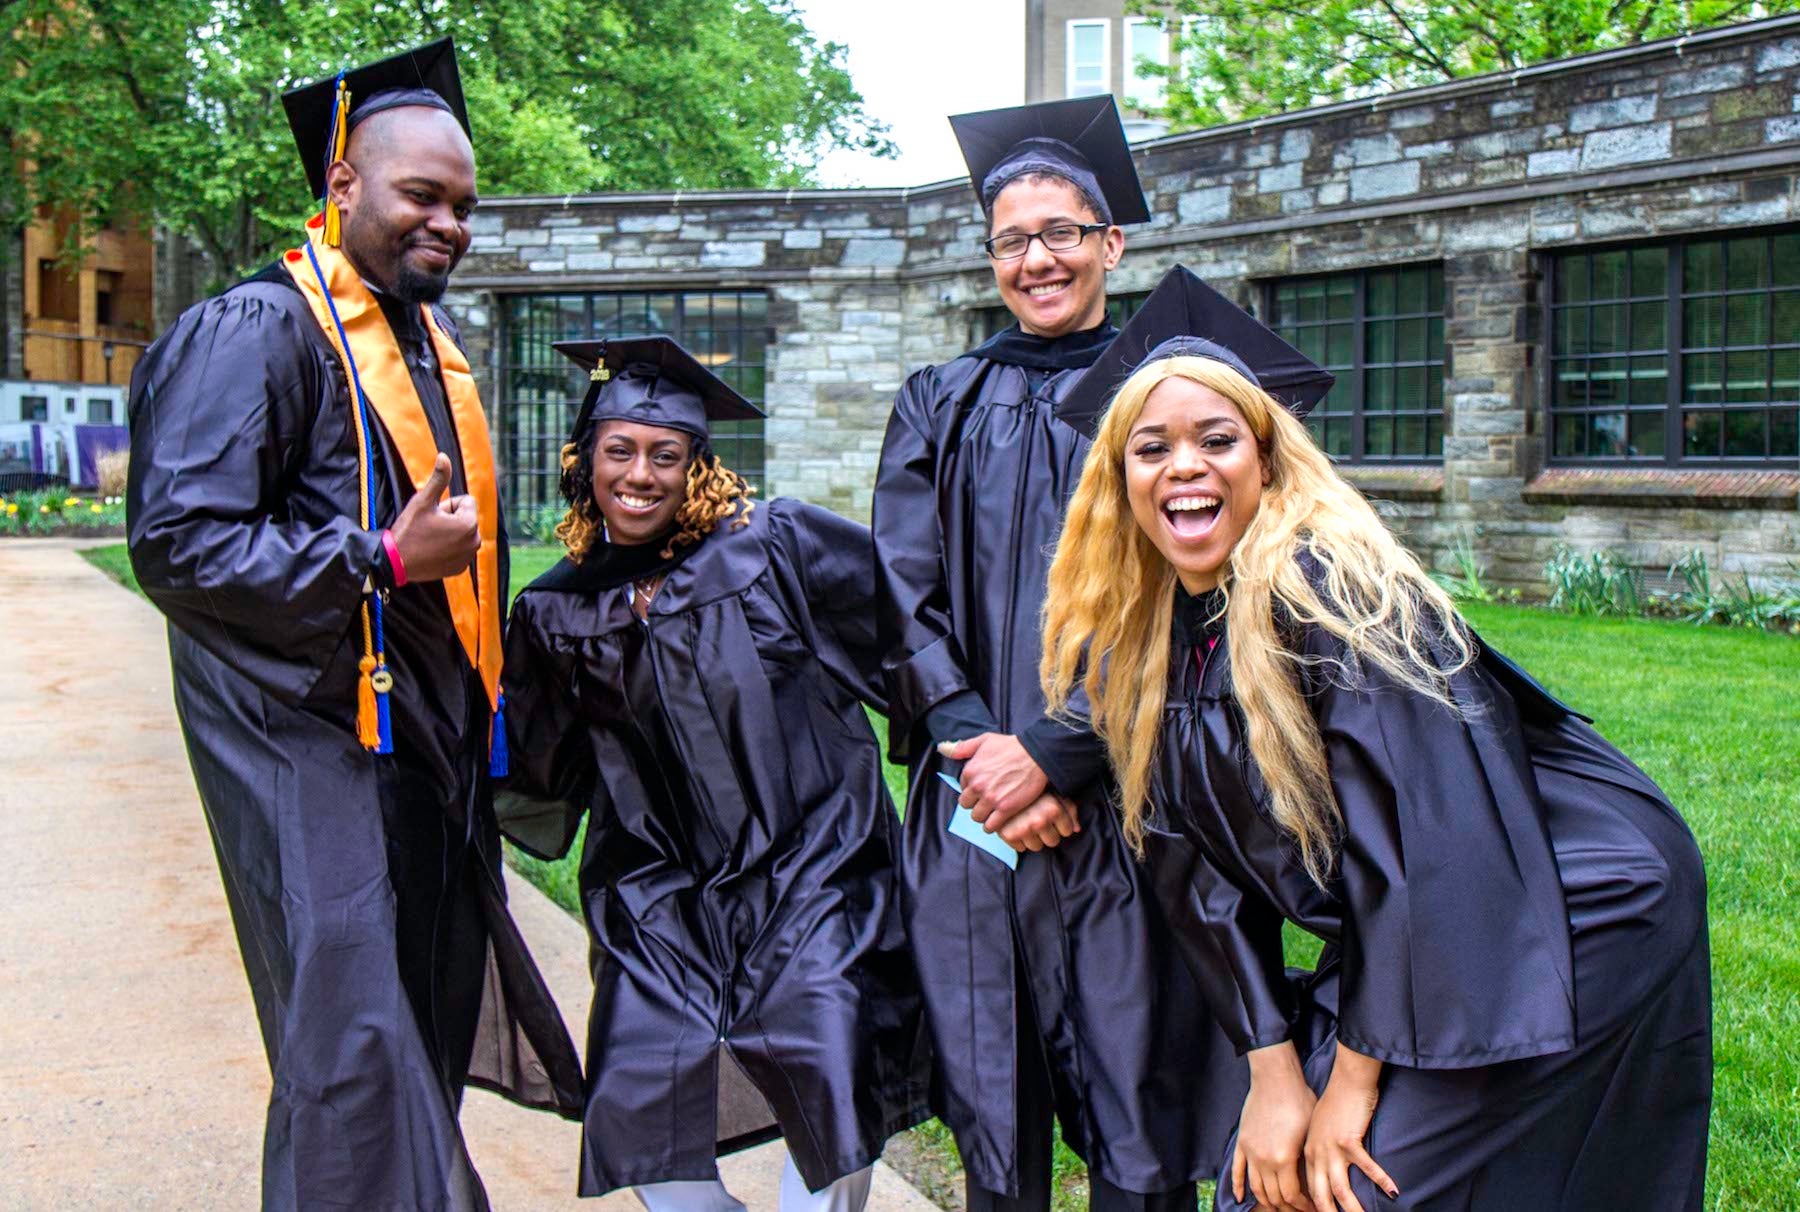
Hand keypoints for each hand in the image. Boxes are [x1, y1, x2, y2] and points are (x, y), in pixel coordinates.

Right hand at [390, 452, 479, 581]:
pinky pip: (459, 550)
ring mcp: (468, 557)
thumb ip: (438, 478)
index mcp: (469, 524)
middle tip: (429, 528)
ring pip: (462, 534)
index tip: (432, 515)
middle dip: (450, 519)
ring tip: (430, 539)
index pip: (466, 501)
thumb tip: (444, 456)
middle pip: (465, 518)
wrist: (395, 562)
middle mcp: (475, 542)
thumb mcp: (423, 501)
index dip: (447, 504)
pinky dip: (448, 549)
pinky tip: (432, 552)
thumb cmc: (409, 529)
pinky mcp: (461, 569)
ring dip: (450, 533)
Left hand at [937, 732, 1048, 826]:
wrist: (1037, 755)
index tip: (982, 789)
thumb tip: (942, 748)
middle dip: (975, 804)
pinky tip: (997, 821)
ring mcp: (991, 799)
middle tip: (986, 802)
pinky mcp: (1006, 809)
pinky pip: (991, 826)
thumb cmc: (1012, 746)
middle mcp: (978, 786)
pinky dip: (992, 826)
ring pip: (977, 817)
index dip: (972, 790)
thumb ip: (962, 747)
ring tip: (992, 812)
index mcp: (970, 771)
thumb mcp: (984, 740)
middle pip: (967, 805)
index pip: (962, 788)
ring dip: (983, 816)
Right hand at [997, 793, 1078, 851]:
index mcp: (1053, 809)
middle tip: (1039, 820)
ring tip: (1027, 823)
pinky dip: (1018, 840)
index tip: (1053, 816)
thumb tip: (1077, 829)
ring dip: (1033, 838)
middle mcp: (1039, 820)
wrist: (1003, 782)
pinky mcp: (1007, 835)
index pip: (1067, 831)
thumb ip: (1069, 809)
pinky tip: (1017, 827)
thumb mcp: (1055, 792)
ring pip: (1036, 847)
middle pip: (1053, 841)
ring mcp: (1023, 829)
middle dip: (1048, 833)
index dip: (1062, 824)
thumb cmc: (1032, 787)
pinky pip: (1020, 848)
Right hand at [1233, 1042, 1317, 1211]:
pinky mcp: (1242, 1143)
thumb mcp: (1310, 1132)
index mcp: (1284, 1159)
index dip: (1303, 1206)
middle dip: (1287, 1207)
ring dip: (1266, 1202)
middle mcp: (1264, 1160)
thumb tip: (1314, 1180)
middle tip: (1297, 1209)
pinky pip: (1237, 1171)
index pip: (1292, 1195)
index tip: (1312, 1207)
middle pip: (1274, 1196)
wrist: (1275, 1078)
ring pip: (1256, 1188)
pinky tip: (1240, 1198)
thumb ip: (1307, 1159)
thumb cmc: (1299, 1100)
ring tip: (1276, 1207)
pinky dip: (1237, 1187)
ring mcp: (1250, 1152)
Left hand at [1304, 1045, 1396, 1211]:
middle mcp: (1317, 1153)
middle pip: (1320, 1195)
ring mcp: (1332, 1148)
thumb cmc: (1338, 1102)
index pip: (1309, 1188)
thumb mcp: (1320, 1127)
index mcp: (1309, 1152)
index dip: (1316, 1207)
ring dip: (1353, 1209)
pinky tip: (1394, 1192)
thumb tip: (1328, 1166)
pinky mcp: (1349, 1140)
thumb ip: (1321, 1147)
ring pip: (1340, 1189)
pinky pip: (1367, 1168)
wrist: (1347, 1079)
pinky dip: (1381, 1181)